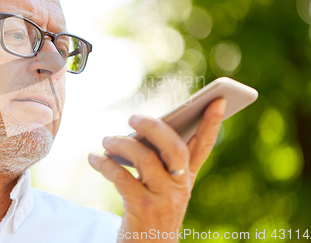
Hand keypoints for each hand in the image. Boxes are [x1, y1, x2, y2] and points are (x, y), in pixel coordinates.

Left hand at [88, 98, 226, 242]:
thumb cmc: (153, 210)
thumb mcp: (164, 187)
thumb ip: (159, 160)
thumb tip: (140, 129)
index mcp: (187, 177)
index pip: (204, 146)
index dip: (212, 123)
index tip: (216, 100)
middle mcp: (180, 186)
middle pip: (174, 147)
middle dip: (154, 127)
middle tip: (133, 118)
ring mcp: (163, 197)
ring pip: (145, 158)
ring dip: (121, 143)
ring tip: (106, 140)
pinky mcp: (143, 207)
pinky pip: (121, 177)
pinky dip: (104, 164)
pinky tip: (93, 158)